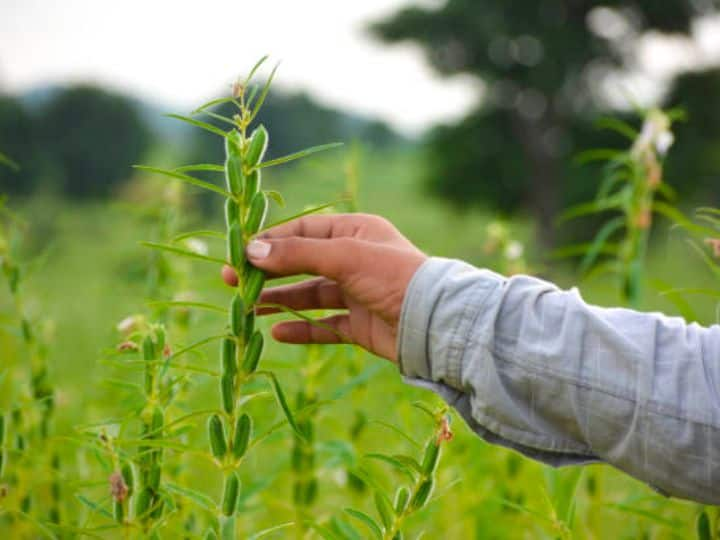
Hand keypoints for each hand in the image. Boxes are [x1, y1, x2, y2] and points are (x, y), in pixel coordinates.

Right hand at [222, 214, 426, 361]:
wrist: (434, 323)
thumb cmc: (394, 276)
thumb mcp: (344, 256)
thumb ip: (297, 254)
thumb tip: (251, 250)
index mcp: (356, 232)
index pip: (304, 232)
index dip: (271, 242)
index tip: (239, 253)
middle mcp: (356, 260)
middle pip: (302, 264)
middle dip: (269, 272)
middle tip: (232, 282)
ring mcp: (358, 294)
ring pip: (310, 295)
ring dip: (281, 300)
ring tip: (249, 309)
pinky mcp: (361, 325)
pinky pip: (325, 326)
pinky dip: (302, 329)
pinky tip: (277, 333)